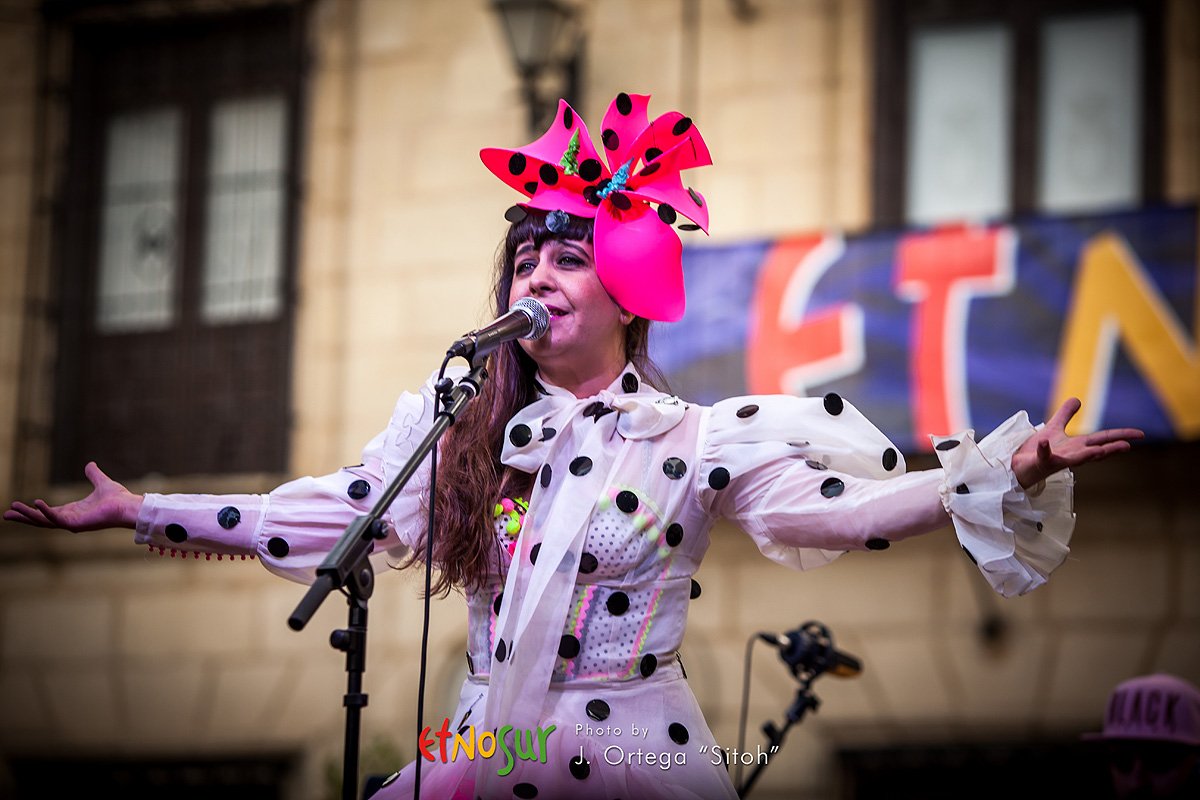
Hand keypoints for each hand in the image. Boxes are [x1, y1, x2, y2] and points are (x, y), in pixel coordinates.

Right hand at [4, 462, 142, 531]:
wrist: (128, 505)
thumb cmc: (118, 498)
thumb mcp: (100, 482)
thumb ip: (93, 474)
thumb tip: (89, 464)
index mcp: (73, 511)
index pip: (47, 513)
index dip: (32, 510)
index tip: (17, 506)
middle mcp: (70, 519)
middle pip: (41, 520)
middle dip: (23, 517)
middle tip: (6, 514)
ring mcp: (72, 523)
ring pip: (44, 521)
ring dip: (28, 516)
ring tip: (11, 510)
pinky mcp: (77, 524)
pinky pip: (57, 519)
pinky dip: (45, 512)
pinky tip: (36, 504)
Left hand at [1012, 398, 1144, 488]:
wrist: (1017, 466)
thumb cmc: (1037, 450)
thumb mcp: (1053, 428)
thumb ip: (1065, 414)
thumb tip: (1077, 399)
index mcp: (1076, 445)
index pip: (1102, 439)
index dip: (1120, 436)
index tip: (1140, 434)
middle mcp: (1071, 454)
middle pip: (1095, 450)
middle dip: (1111, 448)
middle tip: (1128, 446)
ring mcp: (1057, 460)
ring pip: (1076, 460)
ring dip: (1087, 456)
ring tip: (1100, 451)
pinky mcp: (1042, 464)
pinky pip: (1044, 456)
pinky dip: (1045, 450)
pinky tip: (1044, 442)